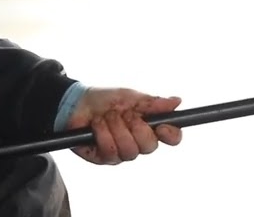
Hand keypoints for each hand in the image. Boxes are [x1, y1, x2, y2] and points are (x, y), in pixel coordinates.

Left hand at [65, 87, 182, 164]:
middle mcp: (138, 142)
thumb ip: (152, 102)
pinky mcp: (104, 158)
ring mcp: (121, 152)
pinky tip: (96, 125)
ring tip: (106, 116)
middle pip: (150, 147)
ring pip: (129, 150)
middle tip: (124, 113)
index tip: (163, 127)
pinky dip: (102, 134)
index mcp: (148, 126)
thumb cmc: (104, 99)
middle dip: (135, 127)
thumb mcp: (129, 96)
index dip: (171, 134)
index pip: (171, 137)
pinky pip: (110, 152)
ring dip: (116, 128)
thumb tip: (176, 101)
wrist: (76, 102)